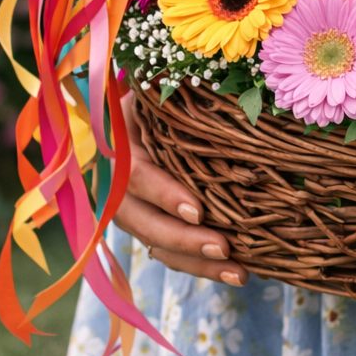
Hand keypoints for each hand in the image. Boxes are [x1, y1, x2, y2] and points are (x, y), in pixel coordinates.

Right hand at [114, 92, 247, 284]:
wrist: (131, 106)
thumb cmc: (154, 90)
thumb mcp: (155, 84)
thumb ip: (170, 87)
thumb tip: (209, 81)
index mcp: (116, 145)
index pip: (135, 176)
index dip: (163, 194)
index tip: (198, 211)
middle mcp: (115, 184)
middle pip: (143, 222)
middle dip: (184, 241)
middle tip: (225, 250)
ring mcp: (130, 208)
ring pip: (156, 245)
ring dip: (197, 263)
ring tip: (240, 274)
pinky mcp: (148, 222)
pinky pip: (169, 250)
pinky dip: (200, 263)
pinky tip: (236, 272)